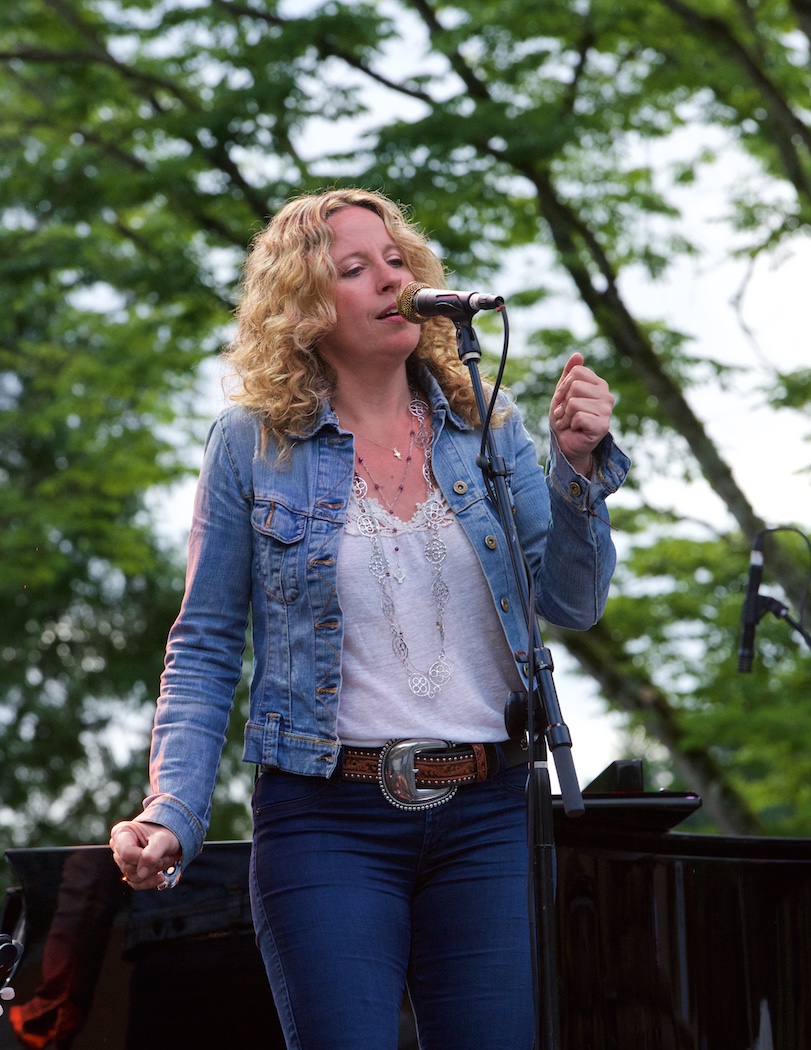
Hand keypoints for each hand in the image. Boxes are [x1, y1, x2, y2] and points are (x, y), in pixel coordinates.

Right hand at [109, 820, 180, 890]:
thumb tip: (141, 873)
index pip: (126, 853)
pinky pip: (135, 884)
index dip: (143, 858)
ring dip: (152, 871)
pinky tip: (160, 876)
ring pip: (133, 876)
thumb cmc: (166, 832)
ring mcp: (122, 860)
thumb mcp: (163, 838)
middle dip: (150, 865)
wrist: (171, 836)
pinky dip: (150, 881)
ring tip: (163, 860)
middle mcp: (118, 846)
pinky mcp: (128, 871)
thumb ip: (152, 854)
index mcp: (121, 832)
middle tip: (164, 856)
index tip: (159, 854)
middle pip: (129, 867)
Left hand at [549, 353, 613, 473]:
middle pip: (575, 385)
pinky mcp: (603, 426)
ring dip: (565, 415)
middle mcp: (606, 395)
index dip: (563, 386)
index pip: (576, 372)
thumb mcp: (562, 393)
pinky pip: (578, 416)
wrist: (565, 444)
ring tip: (569, 422)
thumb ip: (569, 373)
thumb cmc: (564, 418)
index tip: (563, 400)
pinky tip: (575, 429)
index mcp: (598, 384)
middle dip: (563, 402)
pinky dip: (571, 424)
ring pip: (575, 402)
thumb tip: (578, 355)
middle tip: (565, 414)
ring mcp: (607, 410)